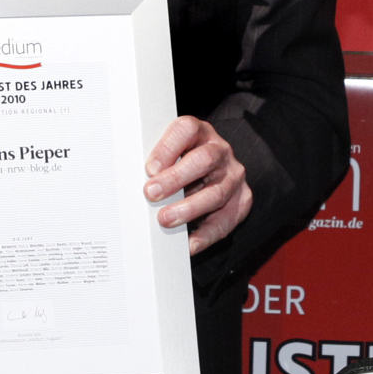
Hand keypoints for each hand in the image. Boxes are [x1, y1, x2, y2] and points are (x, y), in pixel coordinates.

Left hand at [144, 115, 251, 255]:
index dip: (167, 148)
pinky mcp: (242, 200)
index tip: (149, 168)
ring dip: (188, 209)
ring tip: (165, 220)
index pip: (186, 130)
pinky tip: (189, 243)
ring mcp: (233, 176)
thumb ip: (158, 162)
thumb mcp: (173, 154)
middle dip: (175, 178)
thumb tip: (130, 181)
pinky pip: (225, 220)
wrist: (217, 172)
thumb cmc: (184, 163)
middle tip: (151, 193)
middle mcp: (220, 151)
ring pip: (215, 193)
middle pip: (203, 160)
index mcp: (200, 133)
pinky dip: (205, 235)